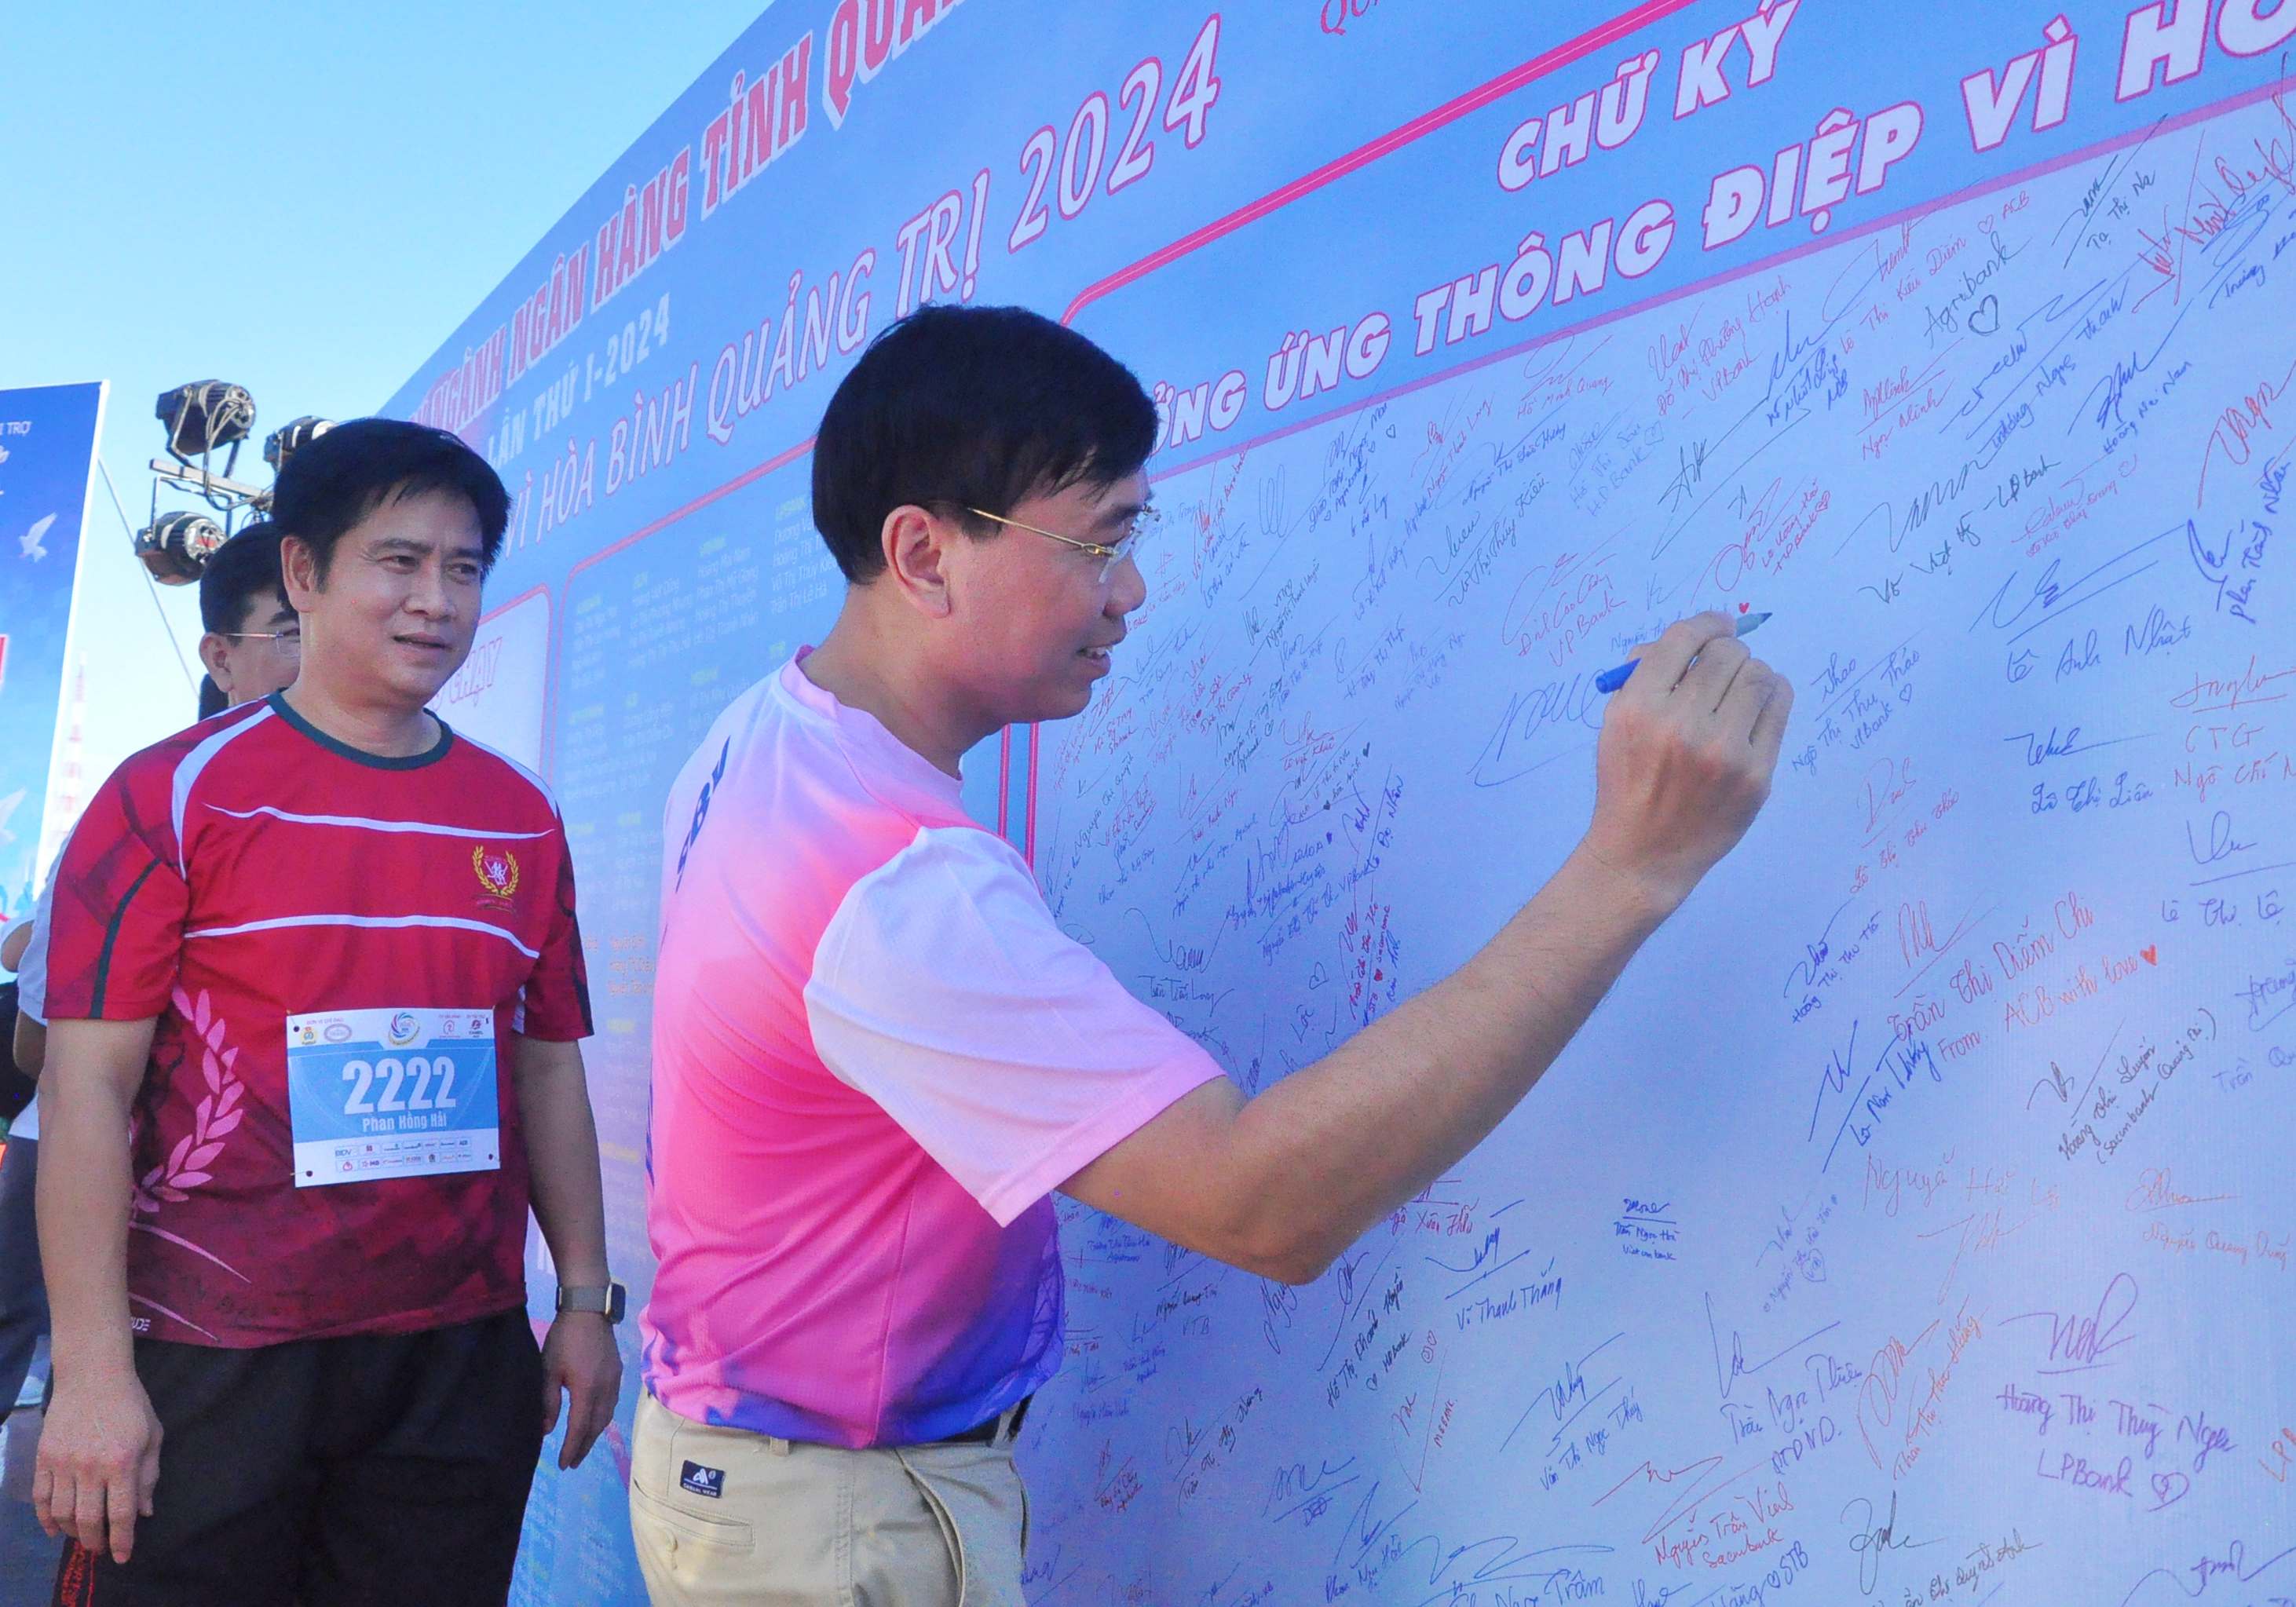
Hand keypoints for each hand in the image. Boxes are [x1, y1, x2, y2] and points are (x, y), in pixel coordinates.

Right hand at [35, 1365, 162, 1563]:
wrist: (92, 1375)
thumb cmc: (130, 1404)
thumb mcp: (152, 1436)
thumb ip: (149, 1476)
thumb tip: (145, 1512)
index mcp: (122, 1461)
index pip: (122, 1513)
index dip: (123, 1539)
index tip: (123, 1557)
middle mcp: (90, 1466)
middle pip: (89, 1519)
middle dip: (95, 1541)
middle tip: (101, 1549)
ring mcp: (62, 1463)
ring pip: (62, 1513)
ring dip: (72, 1532)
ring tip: (82, 1537)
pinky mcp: (43, 1458)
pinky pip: (41, 1498)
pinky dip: (46, 1519)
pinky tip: (54, 1529)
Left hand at [540, 1313, 621, 1469]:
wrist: (588, 1310)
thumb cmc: (564, 1339)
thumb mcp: (549, 1370)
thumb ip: (548, 1401)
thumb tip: (547, 1430)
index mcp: (587, 1390)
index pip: (579, 1428)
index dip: (572, 1448)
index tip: (563, 1465)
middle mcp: (605, 1389)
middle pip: (596, 1426)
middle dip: (584, 1446)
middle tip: (573, 1463)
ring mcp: (614, 1381)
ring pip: (607, 1416)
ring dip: (594, 1434)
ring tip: (583, 1445)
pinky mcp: (617, 1372)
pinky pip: (611, 1404)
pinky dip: (602, 1418)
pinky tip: (595, 1420)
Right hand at [1583, 611, 1792, 909]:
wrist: (1644, 853)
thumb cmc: (1628, 781)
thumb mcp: (1615, 724)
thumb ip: (1644, 675)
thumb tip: (1693, 638)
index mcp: (1639, 708)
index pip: (1683, 639)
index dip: (1706, 623)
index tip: (1717, 626)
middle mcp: (1681, 726)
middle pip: (1727, 653)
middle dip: (1726, 651)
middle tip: (1723, 666)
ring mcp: (1723, 752)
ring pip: (1759, 675)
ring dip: (1750, 674)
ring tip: (1738, 692)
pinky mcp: (1756, 774)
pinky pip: (1779, 707)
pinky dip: (1771, 695)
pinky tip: (1756, 706)